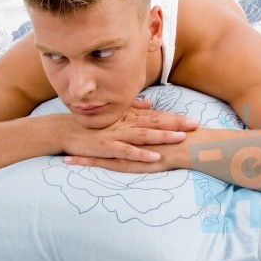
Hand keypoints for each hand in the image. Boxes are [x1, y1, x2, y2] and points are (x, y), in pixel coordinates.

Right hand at [61, 101, 197, 164]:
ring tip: (181, 138)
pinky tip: (155, 157)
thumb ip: (132, 108)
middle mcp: (124, 123)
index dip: (174, 118)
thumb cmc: (90, 123)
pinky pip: (127, 151)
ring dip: (162, 136)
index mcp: (127, 116)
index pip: (155, 116)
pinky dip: (142, 154)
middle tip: (195, 125)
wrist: (64, 130)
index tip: (192, 120)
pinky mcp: (107, 147)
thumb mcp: (112, 115)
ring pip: (143, 135)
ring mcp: (116, 135)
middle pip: (154, 123)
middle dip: (175, 124)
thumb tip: (150, 103)